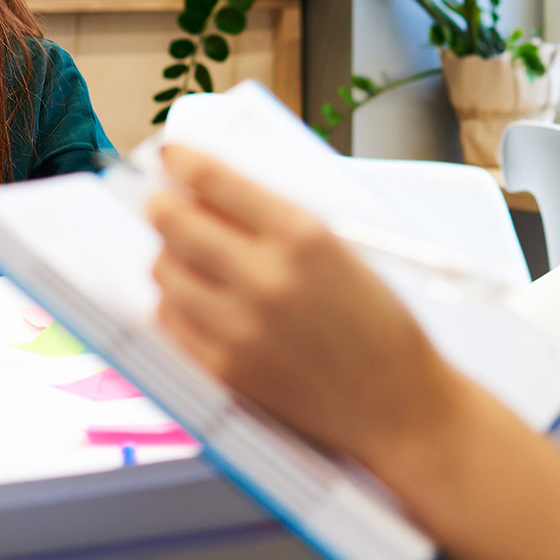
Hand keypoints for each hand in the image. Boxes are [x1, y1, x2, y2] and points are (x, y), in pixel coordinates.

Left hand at [146, 145, 457, 464]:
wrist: (395, 403)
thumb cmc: (379, 324)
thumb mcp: (344, 249)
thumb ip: (279, 220)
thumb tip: (211, 192)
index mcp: (303, 237)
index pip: (215, 182)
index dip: (183, 162)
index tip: (171, 155)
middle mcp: (266, 279)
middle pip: (175, 224)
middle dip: (164, 206)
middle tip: (164, 203)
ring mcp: (240, 327)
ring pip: (165, 271)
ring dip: (170, 255)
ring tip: (189, 255)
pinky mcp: (225, 367)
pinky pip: (171, 319)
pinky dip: (177, 301)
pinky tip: (197, 297)